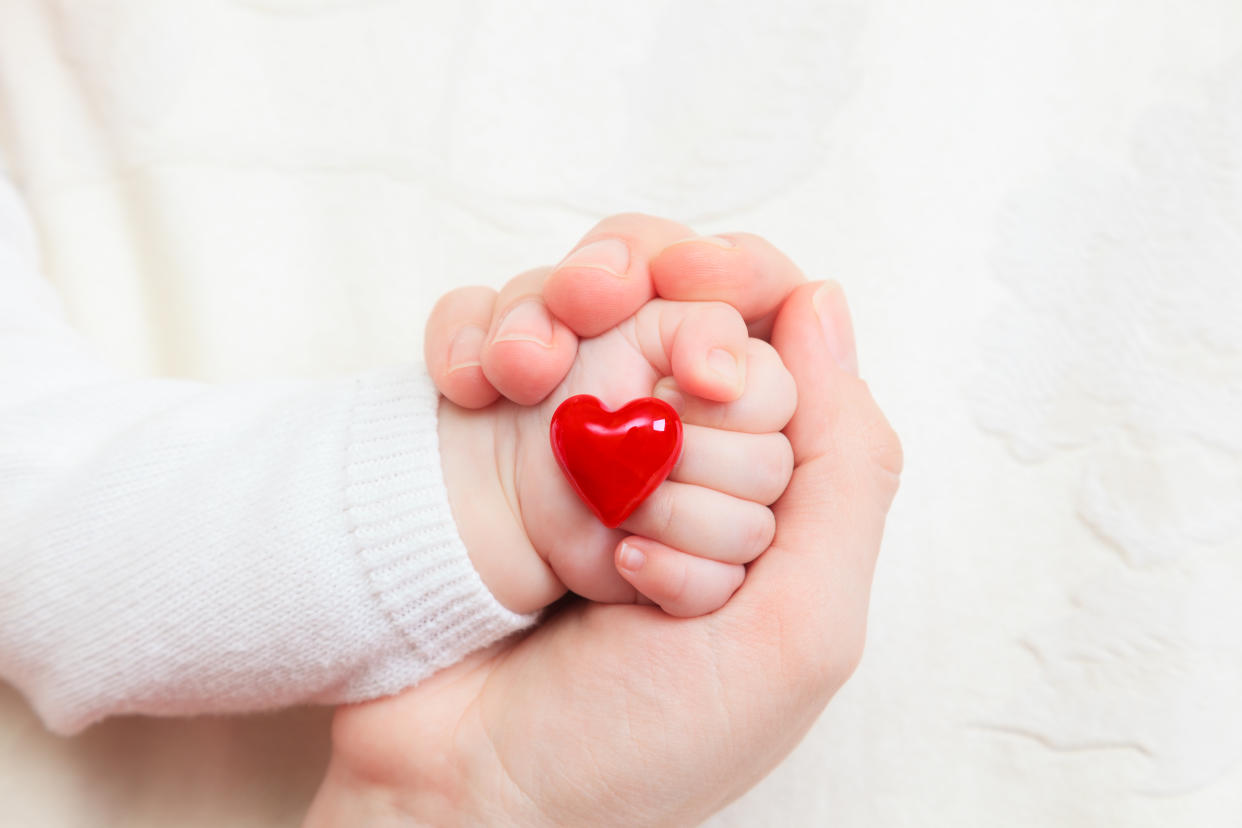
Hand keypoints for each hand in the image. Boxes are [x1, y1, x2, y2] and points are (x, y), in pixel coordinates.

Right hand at [304, 223, 902, 825]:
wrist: (468, 795)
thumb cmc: (644, 741)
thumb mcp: (798, 628)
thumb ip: (847, 473)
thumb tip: (822, 303)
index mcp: (769, 491)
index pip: (781, 335)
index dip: (744, 298)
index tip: (702, 326)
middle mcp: (672, 452)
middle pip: (676, 307)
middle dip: (657, 360)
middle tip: (625, 463)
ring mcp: (573, 443)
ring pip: (577, 308)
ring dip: (556, 340)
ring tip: (535, 415)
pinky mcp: (484, 440)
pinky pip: (485, 336)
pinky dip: (477, 346)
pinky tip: (480, 397)